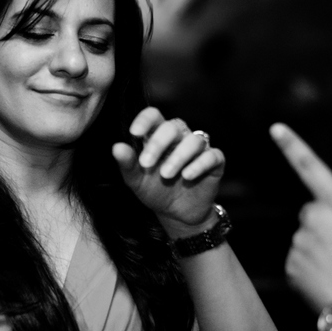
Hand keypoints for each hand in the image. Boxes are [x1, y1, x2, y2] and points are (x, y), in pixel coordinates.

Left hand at [111, 108, 223, 234]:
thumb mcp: (137, 181)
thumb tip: (116, 147)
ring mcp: (199, 149)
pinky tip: (187, 176)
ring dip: (178, 157)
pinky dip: (199, 164)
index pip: (155, 116)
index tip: (134, 133)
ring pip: (194, 140)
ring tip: (166, 175)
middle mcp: (180, 138)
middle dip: (158, 143)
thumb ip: (128, 164)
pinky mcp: (215, 162)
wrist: (176, 214)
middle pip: (173, 126)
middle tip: (146, 164)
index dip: (146, 120)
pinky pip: (212, 155)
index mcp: (159, 136)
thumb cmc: (155, 191)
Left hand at [270, 122, 331, 309]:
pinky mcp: (290, 268)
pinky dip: (311, 268)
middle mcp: (313, 219)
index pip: (311, 166)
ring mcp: (299, 244)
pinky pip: (299, 261)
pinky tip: (331, 280)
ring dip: (320, 247)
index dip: (292, 145)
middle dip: (327, 222)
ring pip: (306, 237)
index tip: (275, 128)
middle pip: (313, 211)